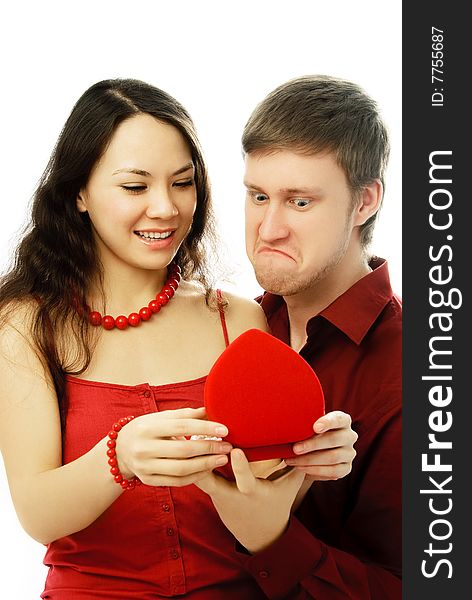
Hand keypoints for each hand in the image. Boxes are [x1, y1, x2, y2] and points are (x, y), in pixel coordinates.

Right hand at [116, 407, 231, 486]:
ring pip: (182, 469)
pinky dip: (195, 476)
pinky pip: (177, 481)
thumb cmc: (146, 429)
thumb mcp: (160, 417)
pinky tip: (208, 470)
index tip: (224, 429)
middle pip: (184, 450)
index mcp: (148, 427)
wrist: (119, 449)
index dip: (205, 428)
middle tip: (228, 446)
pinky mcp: (149, 480)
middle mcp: (145, 448)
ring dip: (206, 465)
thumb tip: (210, 409)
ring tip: (223, 459)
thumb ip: (184, 415)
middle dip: (210, 448)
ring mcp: (145, 466)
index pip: (182, 426)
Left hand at [196, 448, 305, 552]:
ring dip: (193, 459)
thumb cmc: (277, 505)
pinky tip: (186, 444)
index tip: (234, 450)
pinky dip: (192, 462)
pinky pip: (197, 477)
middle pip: (210, 481)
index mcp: (252, 493)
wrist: (259, 535)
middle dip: (203, 462)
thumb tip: (305, 441)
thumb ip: (297, 466)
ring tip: (187, 434)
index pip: (245, 479)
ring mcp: (217, 495)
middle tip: (197, 437)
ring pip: (198, 478)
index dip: (239, 465)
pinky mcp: (209, 493)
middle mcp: (231, 495)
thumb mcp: (289, 488)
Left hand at [285, 410, 357, 479]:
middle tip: (295, 448)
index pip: (339, 419)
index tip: (315, 427)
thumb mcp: (308, 424)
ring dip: (309, 460)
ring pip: (332, 457)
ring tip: (292, 460)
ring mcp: (349, 453)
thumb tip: (288, 422)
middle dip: (312, 445)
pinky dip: (314, 470)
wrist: (313, 451)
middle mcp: (349, 436)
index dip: (328, 422)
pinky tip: (300, 468)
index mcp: (342, 420)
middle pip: (334, 439)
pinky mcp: (346, 468)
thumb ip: (304, 422)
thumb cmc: (308, 432)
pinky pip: (332, 471)